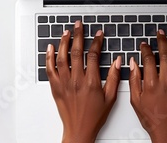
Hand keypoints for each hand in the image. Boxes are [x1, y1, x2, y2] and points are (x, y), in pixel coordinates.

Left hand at [46, 21, 121, 142]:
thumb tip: (118, 62)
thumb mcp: (111, 98)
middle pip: (77, 52)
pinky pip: (50, 69)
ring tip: (67, 32)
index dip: (96, 42)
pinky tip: (50, 49)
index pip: (93, 55)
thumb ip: (114, 78)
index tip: (98, 34)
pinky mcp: (56, 88)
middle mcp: (77, 81)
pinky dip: (49, 57)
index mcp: (92, 82)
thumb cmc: (95, 116)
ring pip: (62, 58)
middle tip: (79, 26)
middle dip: (79, 36)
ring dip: (64, 43)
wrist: (79, 130)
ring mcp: (64, 84)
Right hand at [128, 30, 166, 142]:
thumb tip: (133, 63)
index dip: (146, 49)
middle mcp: (166, 83)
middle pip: (165, 56)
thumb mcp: (135, 100)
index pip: (149, 59)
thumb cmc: (151, 119)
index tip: (145, 45)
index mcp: (151, 85)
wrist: (166, 131)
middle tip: (160, 34)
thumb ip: (133, 80)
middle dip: (162, 42)